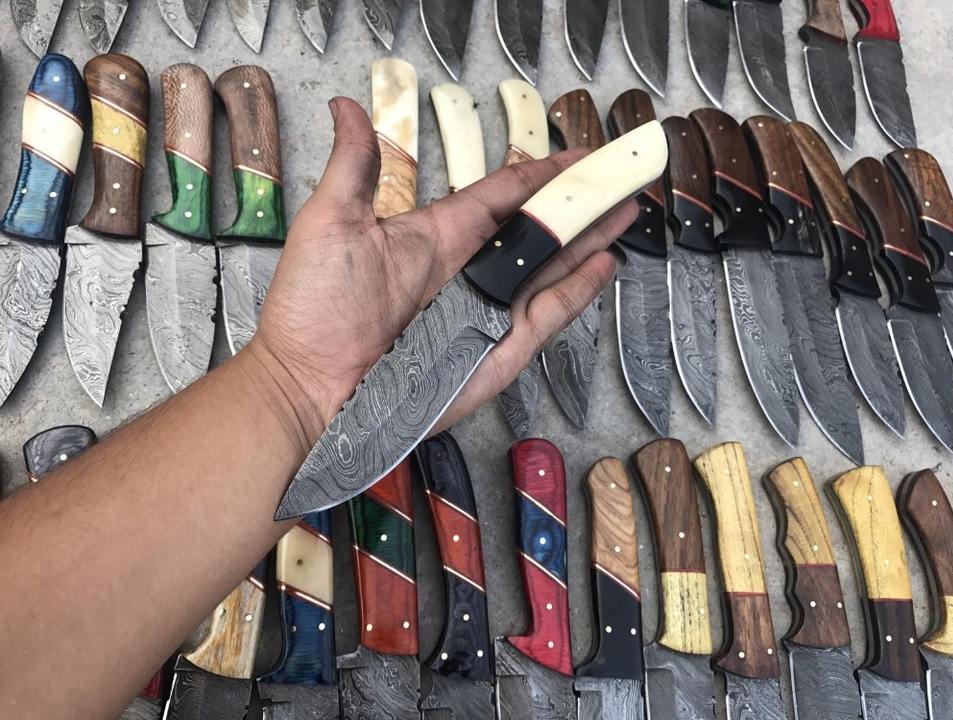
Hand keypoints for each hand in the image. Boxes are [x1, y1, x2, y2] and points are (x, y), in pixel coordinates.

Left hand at [247, 97, 637, 446]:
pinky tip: (602, 265)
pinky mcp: (495, 352)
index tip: (577, 156)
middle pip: (538, 231)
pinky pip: (544, 316)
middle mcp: (468, 272)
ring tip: (625, 212)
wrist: (308, 386)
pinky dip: (576, 292)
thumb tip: (346, 107)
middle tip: (621, 180)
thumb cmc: (312, 309)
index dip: (541, 174)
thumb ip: (354, 167)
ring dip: (590, 241)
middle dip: (581, 205)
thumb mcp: (330, 224)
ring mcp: (486, 312)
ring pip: (551, 269)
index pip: (502, 196)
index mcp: (436, 236)